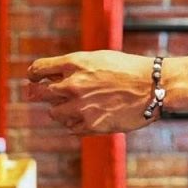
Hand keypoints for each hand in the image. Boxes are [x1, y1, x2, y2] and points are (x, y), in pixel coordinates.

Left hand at [26, 50, 156, 134]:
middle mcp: (73, 84)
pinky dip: (75, 123)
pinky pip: (70, 128)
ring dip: (60, 109)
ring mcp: (80, 106)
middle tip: (38, 94)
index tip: (34, 78)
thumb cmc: (129, 69)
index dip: (34, 74)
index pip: (38, 69)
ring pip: (54, 113)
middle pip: (39, 93)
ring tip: (76, 106)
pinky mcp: (90, 125)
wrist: (153, 86)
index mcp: (75, 63)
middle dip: (38, 93)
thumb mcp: (99, 59)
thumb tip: (51, 78)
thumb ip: (75, 68)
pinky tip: (89, 116)